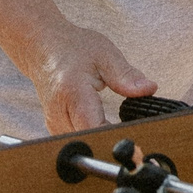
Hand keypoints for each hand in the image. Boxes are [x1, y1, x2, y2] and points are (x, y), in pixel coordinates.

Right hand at [24, 24, 159, 132]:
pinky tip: (108, 130)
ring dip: (104, 142)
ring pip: (84, 144)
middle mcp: (59, 112)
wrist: (43, 48)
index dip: (116, 137)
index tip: (136, 143)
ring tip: (124, 134)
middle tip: (136, 145)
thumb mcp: (105, 54)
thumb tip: (149, 89)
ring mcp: (54, 122)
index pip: (94, 126)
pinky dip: (95, 138)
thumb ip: (126, 75)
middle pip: (89, 141)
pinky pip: (78, 140)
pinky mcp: (56, 127)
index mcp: (72, 92)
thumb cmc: (72, 48)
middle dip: (114, 142)